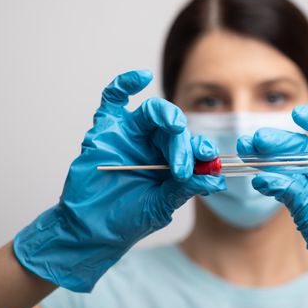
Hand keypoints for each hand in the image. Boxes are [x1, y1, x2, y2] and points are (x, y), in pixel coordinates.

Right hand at [14, 70, 224, 291]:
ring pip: (152, 112)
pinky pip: (113, 100)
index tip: (208, 162)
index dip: (201, 150)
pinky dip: (125, 84)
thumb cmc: (127, 218)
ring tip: (175, 127)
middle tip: (182, 166)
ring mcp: (129, 135)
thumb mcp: (161, 205)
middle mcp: (152, 144)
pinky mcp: (105, 130)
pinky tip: (142, 77)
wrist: (92, 230)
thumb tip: (216, 178)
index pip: (190, 145)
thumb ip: (185, 189)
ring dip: (167, 115)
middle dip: (183, 143)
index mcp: (170, 161)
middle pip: (174, 127)